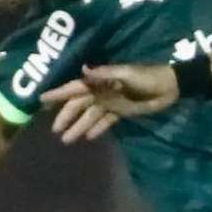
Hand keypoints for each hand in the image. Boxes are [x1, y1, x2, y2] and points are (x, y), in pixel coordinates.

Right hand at [41, 63, 179, 141]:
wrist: (170, 86)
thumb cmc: (148, 77)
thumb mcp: (126, 74)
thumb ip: (104, 74)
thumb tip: (83, 70)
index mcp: (101, 80)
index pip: (75, 88)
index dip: (59, 94)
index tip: (41, 100)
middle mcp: (102, 91)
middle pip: (80, 105)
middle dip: (67, 116)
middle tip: (54, 130)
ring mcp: (111, 102)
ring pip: (90, 115)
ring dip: (79, 126)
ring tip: (67, 140)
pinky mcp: (122, 111)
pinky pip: (106, 121)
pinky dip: (97, 128)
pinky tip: (87, 137)